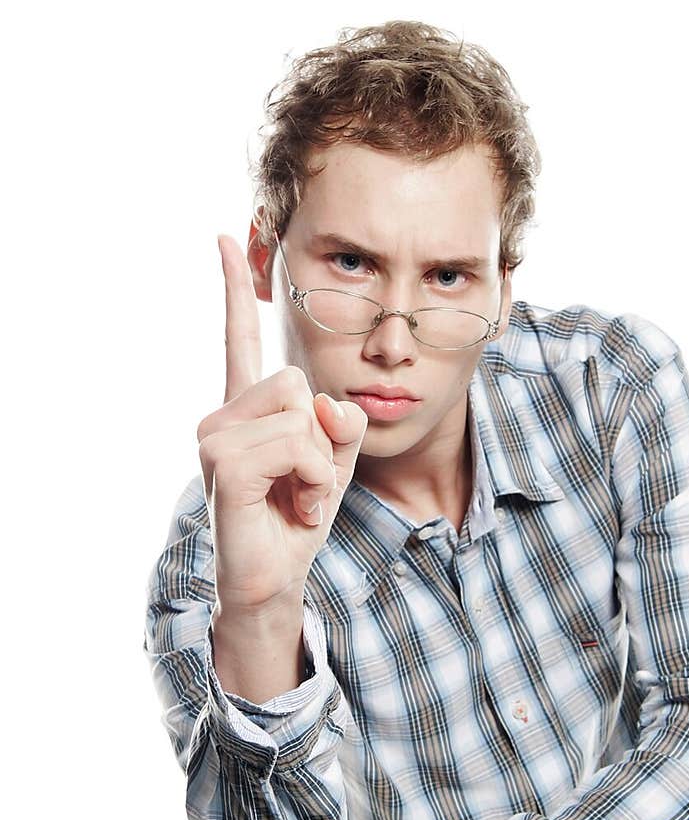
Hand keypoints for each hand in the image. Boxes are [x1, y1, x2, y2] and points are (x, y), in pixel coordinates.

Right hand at [196, 235, 368, 613]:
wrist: (273, 579)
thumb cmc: (296, 522)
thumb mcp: (334, 464)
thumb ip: (342, 424)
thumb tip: (331, 407)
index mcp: (246, 410)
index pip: (239, 339)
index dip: (235, 290)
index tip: (224, 239)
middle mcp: (222, 416)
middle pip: (297, 380)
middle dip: (321, 436)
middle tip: (304, 482)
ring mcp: (215, 438)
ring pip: (300, 414)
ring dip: (319, 465)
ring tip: (296, 497)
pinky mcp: (222, 465)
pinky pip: (294, 445)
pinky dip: (311, 480)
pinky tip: (292, 507)